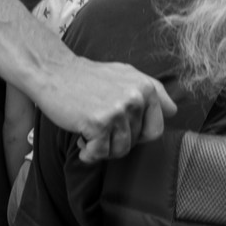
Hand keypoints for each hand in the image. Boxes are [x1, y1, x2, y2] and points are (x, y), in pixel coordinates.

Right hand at [35, 52, 176, 162]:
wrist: (52, 71)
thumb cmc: (87, 77)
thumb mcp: (126, 75)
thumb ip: (153, 92)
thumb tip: (173, 112)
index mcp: (147, 88)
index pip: (156, 129)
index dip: (138, 134)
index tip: (121, 128)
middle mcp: (137, 98)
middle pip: (136, 142)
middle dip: (117, 141)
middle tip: (100, 130)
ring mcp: (118, 110)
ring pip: (120, 150)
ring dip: (103, 148)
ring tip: (89, 133)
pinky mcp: (99, 122)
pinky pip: (101, 153)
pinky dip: (89, 154)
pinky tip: (81, 142)